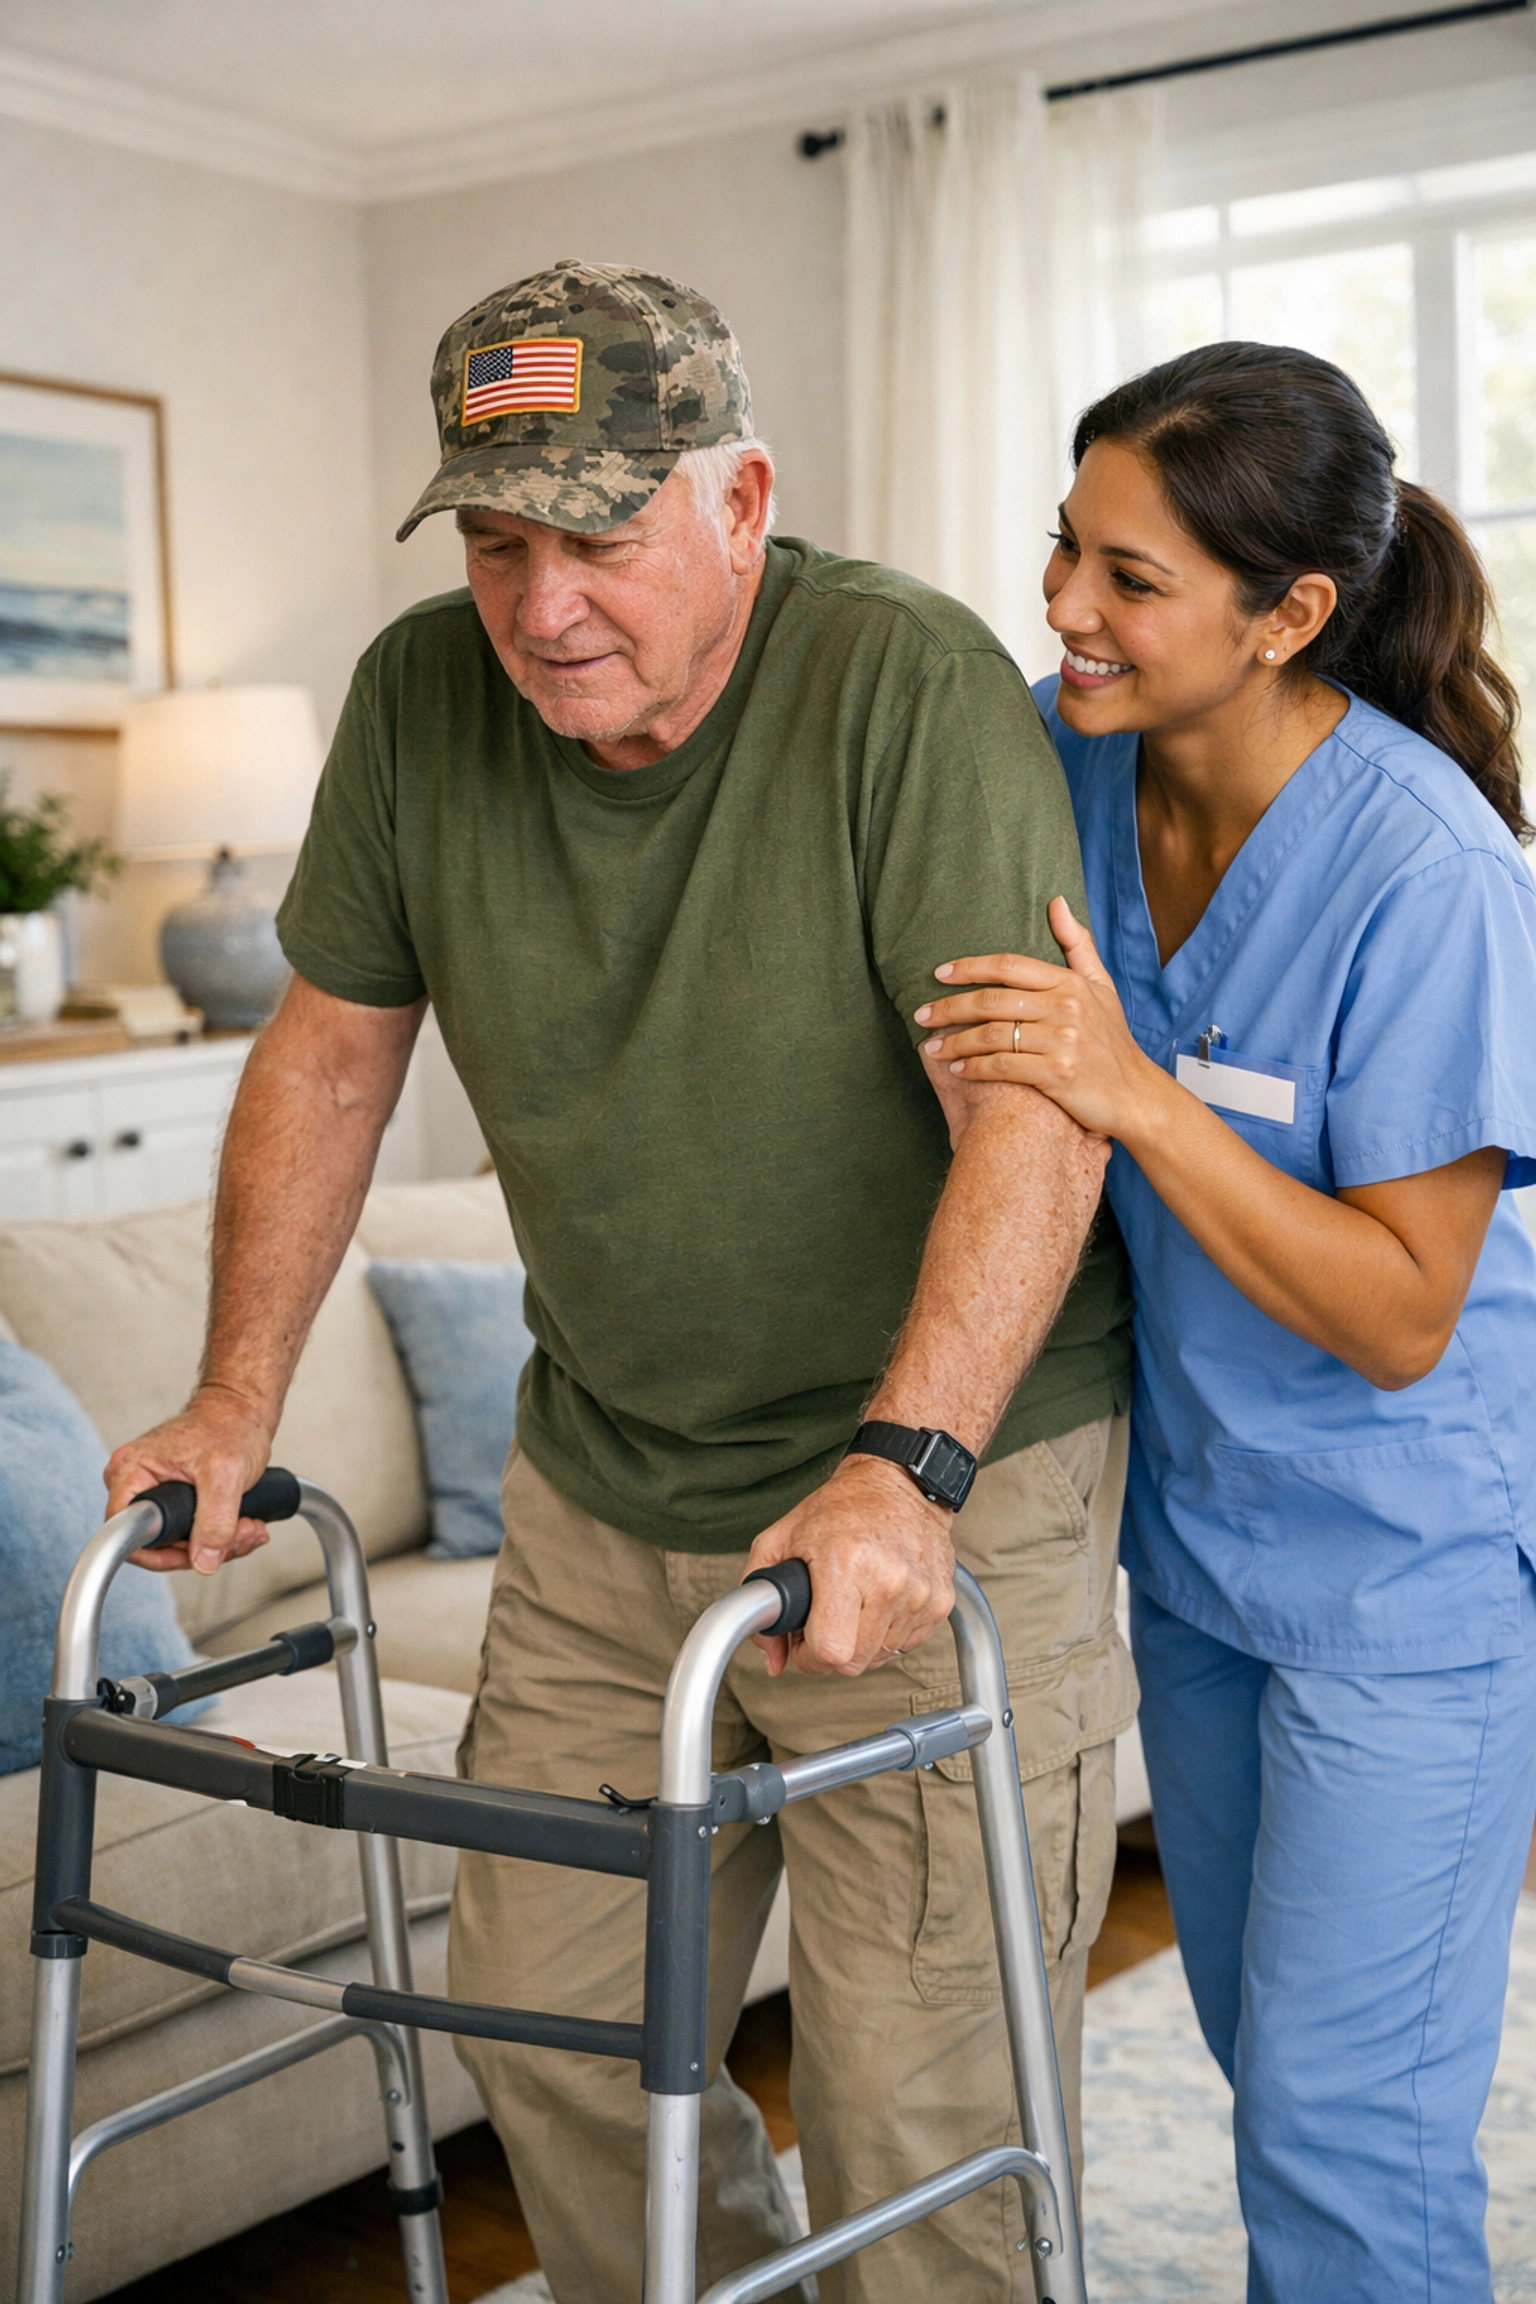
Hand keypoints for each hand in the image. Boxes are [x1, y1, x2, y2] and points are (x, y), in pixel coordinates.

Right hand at [104, 1386, 277, 1574]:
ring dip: (219, 1542)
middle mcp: (135, 1481)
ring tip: (249, 1527)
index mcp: (131, 1471)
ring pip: (178, 1541)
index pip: (125, 1533)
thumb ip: (214, 1521)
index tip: (194, 1553)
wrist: (244, 1409)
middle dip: (203, 1547)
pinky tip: (243, 1525)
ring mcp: (153, 1489)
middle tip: (239, 1535)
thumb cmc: (230, 1425)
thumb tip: (203, 1560)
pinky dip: (220, 1534)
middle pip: (156, 1542)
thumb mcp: (225, 1475)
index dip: (160, 1554)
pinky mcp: (172, 1497)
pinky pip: (189, 1531)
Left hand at [744, 1454, 955, 1676]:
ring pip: (882, 1657)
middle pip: (856, 1662)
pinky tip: (879, 1602)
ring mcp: (920, 1592)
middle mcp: (889, 1580)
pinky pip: (907, 1645)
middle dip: (833, 1651)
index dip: (809, 1655)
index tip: (806, 1638)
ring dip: (863, 1641)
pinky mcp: (941, 1600)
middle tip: (827, 1619)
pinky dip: (889, 1633)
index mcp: (847, 1564)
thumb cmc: (841, 1508)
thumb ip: (759, 1600)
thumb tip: (773, 1658)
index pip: (831, 1651)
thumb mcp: (782, 1539)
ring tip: (854, 1603)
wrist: (900, 1483)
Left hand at [914, 897, 1159, 1143]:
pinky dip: (974, 1068)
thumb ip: (1077, 945)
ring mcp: (1062, 1041)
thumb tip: (1056, 902)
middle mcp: (1066, 1008)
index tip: (939, 974)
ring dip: (955, 1043)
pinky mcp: (1056, 1075)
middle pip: (991, 1000)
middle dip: (949, 1008)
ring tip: (931, 1048)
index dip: (969, 967)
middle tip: (922, 1015)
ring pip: (992, 1035)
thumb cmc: (1113, 1041)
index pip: (1009, 966)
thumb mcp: (1102, 987)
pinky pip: (1003, 1067)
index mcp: (1070, 983)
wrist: (1134, 1094)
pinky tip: (957, 1070)